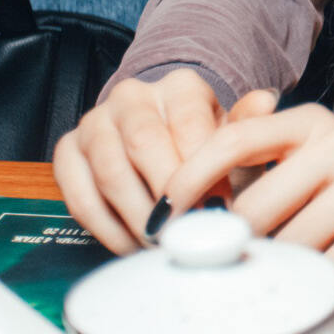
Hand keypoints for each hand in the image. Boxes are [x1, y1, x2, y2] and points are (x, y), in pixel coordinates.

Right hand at [53, 72, 276, 252]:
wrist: (165, 143)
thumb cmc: (205, 147)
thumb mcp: (232, 136)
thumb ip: (246, 125)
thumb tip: (265, 100)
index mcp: (179, 87)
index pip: (188, 124)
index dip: (202, 171)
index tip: (216, 209)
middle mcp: (132, 96)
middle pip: (144, 145)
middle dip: (167, 196)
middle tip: (185, 233)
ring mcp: (95, 123)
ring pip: (110, 172)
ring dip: (137, 218)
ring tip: (162, 245)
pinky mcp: (67, 152)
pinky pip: (78, 196)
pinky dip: (106, 228)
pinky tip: (131, 246)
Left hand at [161, 104, 333, 278]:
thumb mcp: (305, 167)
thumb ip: (250, 167)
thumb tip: (177, 201)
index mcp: (310, 121)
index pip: (235, 139)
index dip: (189, 178)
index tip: (160, 219)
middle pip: (256, 207)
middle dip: (236, 248)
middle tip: (229, 271)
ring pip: (291, 243)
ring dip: (278, 272)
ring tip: (280, 279)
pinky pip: (332, 266)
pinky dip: (313, 288)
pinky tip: (312, 290)